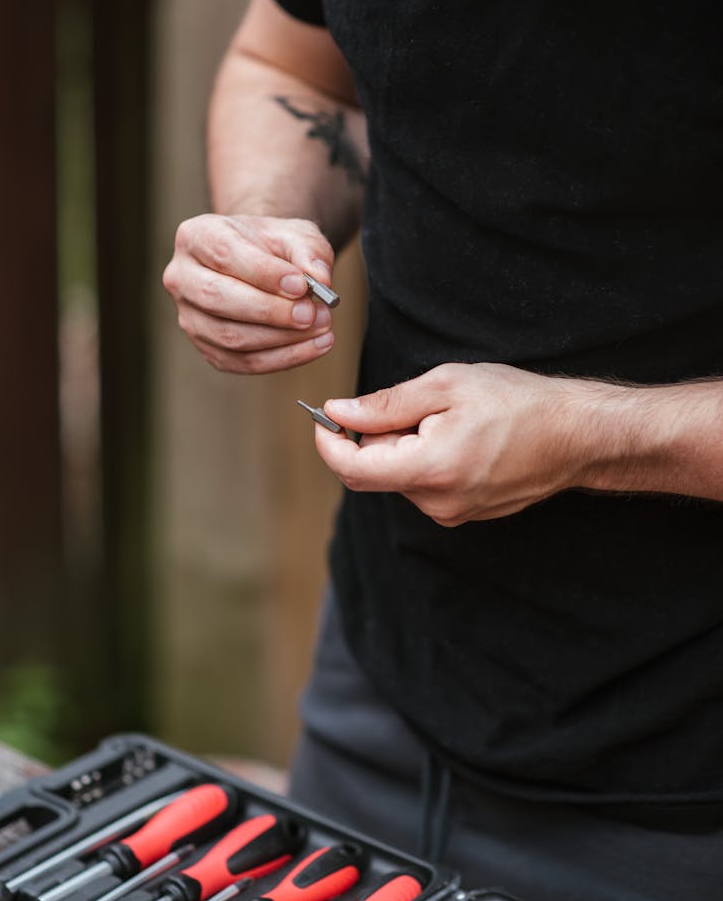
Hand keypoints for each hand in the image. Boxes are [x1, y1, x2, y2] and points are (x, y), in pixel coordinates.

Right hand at [163, 213, 335, 373]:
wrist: (263, 264)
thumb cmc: (274, 247)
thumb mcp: (295, 234)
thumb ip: (309, 251)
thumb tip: (320, 278)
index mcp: (196, 237)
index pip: (223, 255)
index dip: (263, 272)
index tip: (301, 284)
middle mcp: (182, 278)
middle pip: (218, 298)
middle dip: (270, 311)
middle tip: (312, 313)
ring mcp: (190, 318)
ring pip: (230, 337)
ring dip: (281, 338)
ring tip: (322, 327)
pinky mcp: (208, 349)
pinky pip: (243, 362)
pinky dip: (283, 358)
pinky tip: (315, 346)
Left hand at [314, 363, 592, 523]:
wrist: (576, 435)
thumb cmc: (517, 402)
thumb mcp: (446, 386)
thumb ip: (385, 404)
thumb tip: (337, 413)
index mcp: (429, 470)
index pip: (353, 469)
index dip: (329, 443)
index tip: (323, 420)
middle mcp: (437, 503)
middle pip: (377, 471)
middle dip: (381, 437)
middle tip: (418, 405)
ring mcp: (452, 514)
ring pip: (401, 477)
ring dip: (408, 447)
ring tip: (453, 422)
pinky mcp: (464, 514)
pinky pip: (426, 487)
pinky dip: (428, 461)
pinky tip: (465, 441)